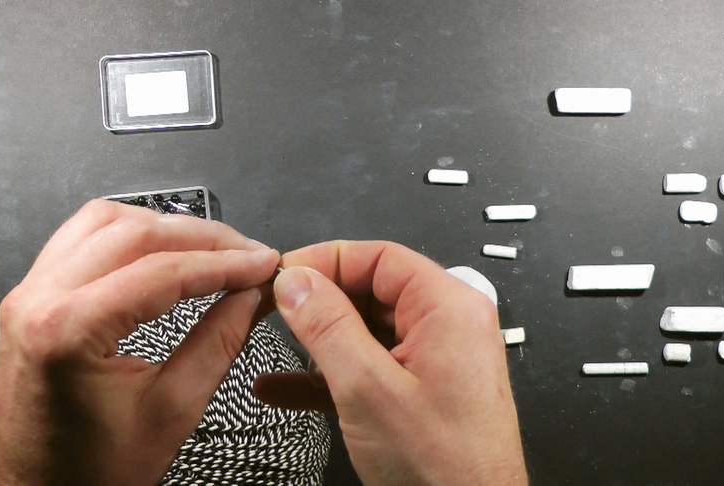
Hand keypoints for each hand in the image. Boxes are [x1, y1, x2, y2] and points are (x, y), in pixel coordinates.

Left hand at [0, 200, 279, 484]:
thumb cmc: (88, 472)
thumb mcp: (172, 410)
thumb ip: (220, 342)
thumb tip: (252, 296)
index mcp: (67, 331)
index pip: (162, 270)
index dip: (225, 262)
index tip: (263, 263)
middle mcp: (38, 301)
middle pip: (135, 232)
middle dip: (204, 237)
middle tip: (249, 254)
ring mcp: (30, 295)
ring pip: (105, 221)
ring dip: (166, 226)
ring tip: (214, 248)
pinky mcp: (33, 298)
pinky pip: (83, 238)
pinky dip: (132, 234)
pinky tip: (164, 248)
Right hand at [253, 241, 526, 484]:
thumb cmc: (445, 469)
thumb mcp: (368, 390)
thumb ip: (327, 327)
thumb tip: (296, 282)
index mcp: (449, 308)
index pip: (380, 256)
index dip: (326, 260)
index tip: (284, 274)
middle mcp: (448, 326)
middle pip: (372, 290)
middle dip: (320, 304)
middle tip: (274, 313)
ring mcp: (436, 360)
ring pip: (367, 330)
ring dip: (321, 343)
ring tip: (281, 352)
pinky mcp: (423, 390)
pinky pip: (372, 365)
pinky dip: (333, 374)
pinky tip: (287, 386)